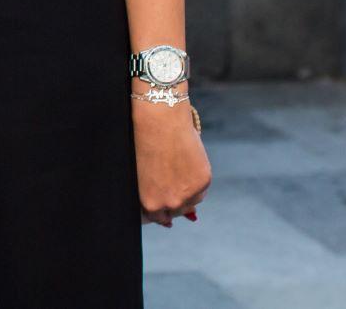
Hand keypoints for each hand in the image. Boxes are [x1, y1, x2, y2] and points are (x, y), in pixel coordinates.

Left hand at [133, 95, 211, 227]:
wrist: (160, 121)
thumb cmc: (144, 145)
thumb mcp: (142, 176)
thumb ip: (153, 198)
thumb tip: (169, 223)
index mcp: (150, 204)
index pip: (157, 218)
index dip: (158, 210)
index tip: (159, 199)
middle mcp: (170, 204)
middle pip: (175, 212)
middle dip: (172, 201)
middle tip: (168, 180)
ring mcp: (188, 194)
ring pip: (191, 203)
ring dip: (186, 193)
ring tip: (175, 169)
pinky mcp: (203, 182)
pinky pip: (201, 191)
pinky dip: (196, 182)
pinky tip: (185, 164)